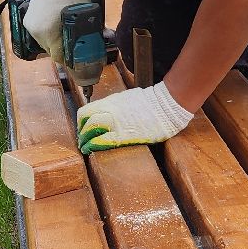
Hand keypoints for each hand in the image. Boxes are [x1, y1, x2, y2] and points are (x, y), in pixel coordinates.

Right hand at [25, 0, 89, 57]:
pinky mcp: (27, 22)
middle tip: (73, 45)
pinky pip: (39, 34)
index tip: (76, 59)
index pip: (58, 56)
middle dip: (62, 49)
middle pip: (51, 50)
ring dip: (54, 41)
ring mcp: (30, 27)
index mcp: (49, 33)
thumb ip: (87, 29)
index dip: (68, 59)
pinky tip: (54, 26)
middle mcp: (37, 33)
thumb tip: (98, 42)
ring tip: (64, 33)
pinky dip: (47, 33)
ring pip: (44, 42)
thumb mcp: (82, 13)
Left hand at [77, 83, 193, 152]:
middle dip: (82, 133)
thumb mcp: (127, 98)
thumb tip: (106, 112)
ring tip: (85, 147)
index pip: (86, 112)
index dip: (81, 122)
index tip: (82, 128)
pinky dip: (94, 145)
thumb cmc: (150, 102)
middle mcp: (110, 111)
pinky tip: (92, 150)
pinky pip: (104, 141)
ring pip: (91, 131)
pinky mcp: (125, 136)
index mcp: (111, 102)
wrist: (166, 106)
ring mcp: (116, 124)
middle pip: (86, 122)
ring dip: (85, 140)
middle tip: (82, 141)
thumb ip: (114, 106)